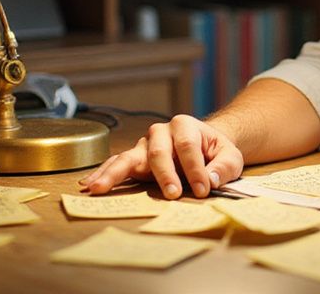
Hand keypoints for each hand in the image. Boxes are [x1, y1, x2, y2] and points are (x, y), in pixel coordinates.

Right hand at [78, 114, 243, 198]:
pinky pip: (118, 165)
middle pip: (158, 151)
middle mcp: (160, 132)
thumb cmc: (215, 152)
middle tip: (172, 195)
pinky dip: (104, 174)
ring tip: (97, 187)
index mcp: (185, 125)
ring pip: (128, 157)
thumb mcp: (230, 156)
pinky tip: (89, 184)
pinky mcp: (135, 160)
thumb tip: (211, 179)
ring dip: (114, 173)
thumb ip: (224, 166)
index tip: (204, 189)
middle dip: (165, 174)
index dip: (196, 169)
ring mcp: (144, 146)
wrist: (205, 147)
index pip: (188, 146)